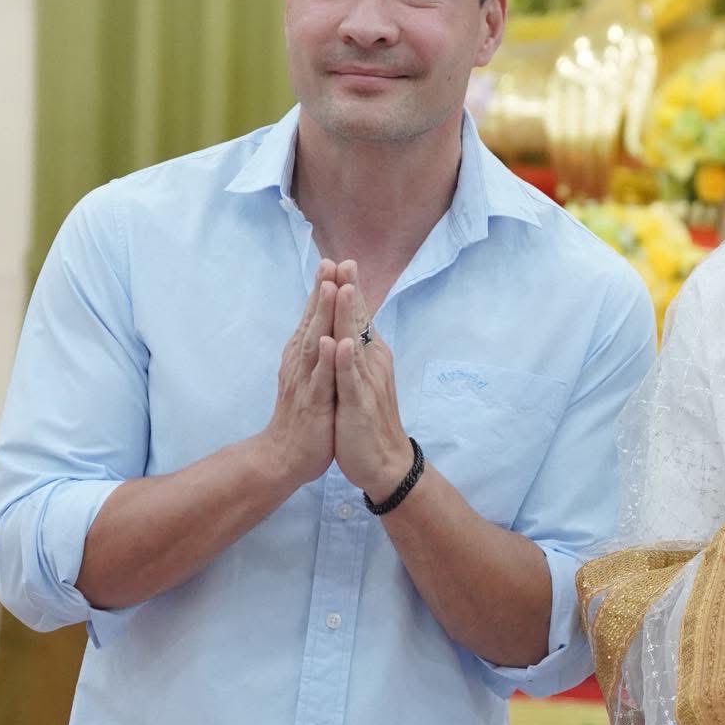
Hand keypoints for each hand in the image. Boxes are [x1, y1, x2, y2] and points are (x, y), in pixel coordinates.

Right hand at [259, 259, 339, 485]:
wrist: (284, 456)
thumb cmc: (301, 415)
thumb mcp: (310, 376)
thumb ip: (314, 351)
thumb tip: (319, 326)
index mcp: (303, 357)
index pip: (313, 318)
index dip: (323, 291)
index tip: (332, 262)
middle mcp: (301, 364)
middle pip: (311, 322)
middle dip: (322, 292)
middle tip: (329, 262)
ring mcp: (306, 382)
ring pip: (315, 343)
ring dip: (322, 316)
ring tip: (331, 288)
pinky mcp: (314, 403)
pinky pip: (320, 380)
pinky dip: (326, 360)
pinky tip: (331, 342)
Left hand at [328, 260, 414, 503]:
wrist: (384, 463)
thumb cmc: (368, 421)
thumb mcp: (361, 380)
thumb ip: (358, 354)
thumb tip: (353, 328)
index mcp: (369, 357)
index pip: (358, 318)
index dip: (349, 291)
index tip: (340, 262)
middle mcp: (371, 364)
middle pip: (359, 322)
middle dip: (351, 291)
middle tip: (345, 261)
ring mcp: (366, 383)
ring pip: (356, 344)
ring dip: (350, 316)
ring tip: (346, 287)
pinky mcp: (359, 405)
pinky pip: (352, 380)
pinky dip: (347, 361)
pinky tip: (343, 343)